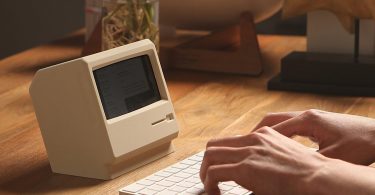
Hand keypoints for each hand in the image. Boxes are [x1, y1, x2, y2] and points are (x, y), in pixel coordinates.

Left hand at [200, 127, 327, 194]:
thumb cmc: (307, 173)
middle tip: (209, 177)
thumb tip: (254, 171)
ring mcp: (248, 152)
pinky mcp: (245, 168)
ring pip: (210, 156)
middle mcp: (252, 139)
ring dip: (205, 172)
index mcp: (262, 135)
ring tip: (209, 187)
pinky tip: (215, 193)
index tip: (219, 168)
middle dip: (207, 162)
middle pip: (214, 144)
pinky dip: (209, 183)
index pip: (230, 140)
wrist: (318, 177)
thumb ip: (266, 158)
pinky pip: (214, 173)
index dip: (219, 155)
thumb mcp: (284, 156)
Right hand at [254, 109, 374, 164]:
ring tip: (256, 146)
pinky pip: (291, 126)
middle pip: (272, 119)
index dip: (255, 139)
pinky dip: (280, 134)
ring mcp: (312, 117)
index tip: (243, 147)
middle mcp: (306, 115)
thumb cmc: (361, 145)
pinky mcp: (317, 122)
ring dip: (267, 132)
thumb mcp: (332, 158)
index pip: (273, 128)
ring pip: (281, 121)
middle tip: (243, 144)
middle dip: (256, 132)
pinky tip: (279, 146)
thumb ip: (306, 163)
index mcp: (307, 121)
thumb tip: (287, 173)